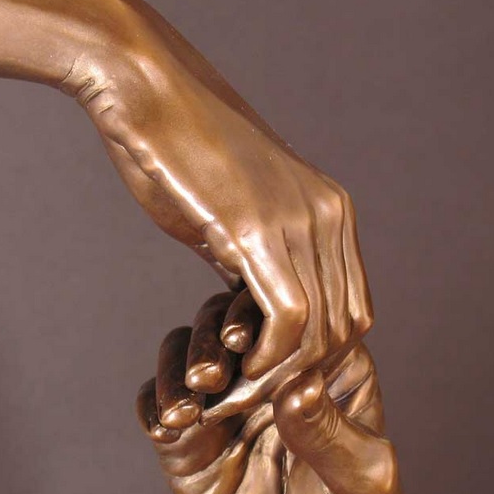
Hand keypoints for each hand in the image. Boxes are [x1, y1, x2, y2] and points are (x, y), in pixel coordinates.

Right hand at [69, 3, 373, 421]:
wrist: (140, 87)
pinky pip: (290, 323)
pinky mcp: (263, 232)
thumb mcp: (224, 213)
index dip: (316, 359)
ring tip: (232, 404)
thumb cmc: (170, 145)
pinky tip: (230, 381)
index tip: (267, 386)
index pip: (352, 310)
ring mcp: (302, 222)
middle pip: (346, 329)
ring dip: (277, 382)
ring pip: (322, 335)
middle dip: (301, 379)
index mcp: (332, 211)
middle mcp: (331, 216)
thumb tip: (246, 310)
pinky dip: (264, 367)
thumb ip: (246, 261)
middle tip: (249, 406)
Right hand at [137, 289, 415, 493]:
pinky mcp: (189, 444)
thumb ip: (327, 434)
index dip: (262, 315)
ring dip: (181, 365)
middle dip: (212, 337)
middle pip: (224, 321)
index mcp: (323, 366)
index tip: (248, 340)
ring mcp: (225, 406)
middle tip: (214, 372)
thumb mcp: (363, 481)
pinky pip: (157, 405)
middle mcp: (268, 375)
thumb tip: (296, 387)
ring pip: (185, 353)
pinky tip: (175, 424)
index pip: (287, 314)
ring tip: (194, 398)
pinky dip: (157, 403)